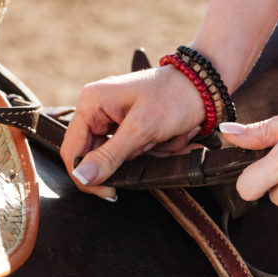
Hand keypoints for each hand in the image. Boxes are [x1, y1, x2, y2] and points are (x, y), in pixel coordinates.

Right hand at [60, 65, 206, 200]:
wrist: (204, 85)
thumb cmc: (172, 96)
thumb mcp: (141, 129)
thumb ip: (109, 156)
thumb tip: (82, 177)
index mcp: (91, 104)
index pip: (73, 150)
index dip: (86, 175)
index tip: (110, 191)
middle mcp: (97, 111)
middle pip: (94, 156)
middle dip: (125, 162)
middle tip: (149, 155)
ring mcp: (113, 120)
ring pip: (117, 158)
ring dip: (143, 156)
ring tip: (165, 141)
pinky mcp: (129, 128)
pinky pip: (133, 153)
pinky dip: (152, 153)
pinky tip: (169, 140)